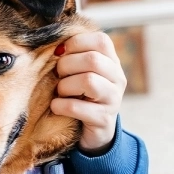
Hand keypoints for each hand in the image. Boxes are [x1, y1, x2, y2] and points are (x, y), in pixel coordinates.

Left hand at [50, 32, 126, 154]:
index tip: (60, 53)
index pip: (101, 41)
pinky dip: (60, 105)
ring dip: (65, 86)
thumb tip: (55, 45)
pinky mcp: (103, 120)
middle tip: (58, 75)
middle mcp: (118, 79)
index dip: (76, 43)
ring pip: (88, 81)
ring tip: (60, 93)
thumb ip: (74, 56)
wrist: (94, 132)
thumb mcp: (81, 73)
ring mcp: (113, 100)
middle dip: (66, 65)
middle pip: (93, 59)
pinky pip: (76, 107)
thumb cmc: (81, 97)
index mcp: (112, 63)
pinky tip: (56, 107)